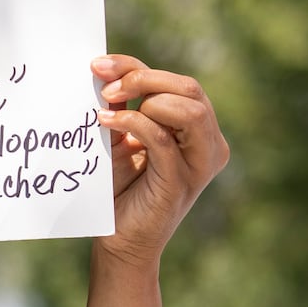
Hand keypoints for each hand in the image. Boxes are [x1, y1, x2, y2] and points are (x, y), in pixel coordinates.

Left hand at [92, 54, 228, 268]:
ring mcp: (200, 163)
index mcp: (198, 129)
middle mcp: (209, 143)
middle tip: (103, 85)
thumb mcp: (120, 138)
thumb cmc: (119, 190)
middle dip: (142, 77)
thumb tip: (104, 69)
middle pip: (188, 87)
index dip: (136, 66)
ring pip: (189, 107)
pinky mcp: (182, 180)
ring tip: (107, 107)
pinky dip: (133, 123)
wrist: (117, 241)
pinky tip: (106, 123)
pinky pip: (162, 138)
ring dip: (145, 97)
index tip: (98, 65)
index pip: (176, 82)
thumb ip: (121, 105)